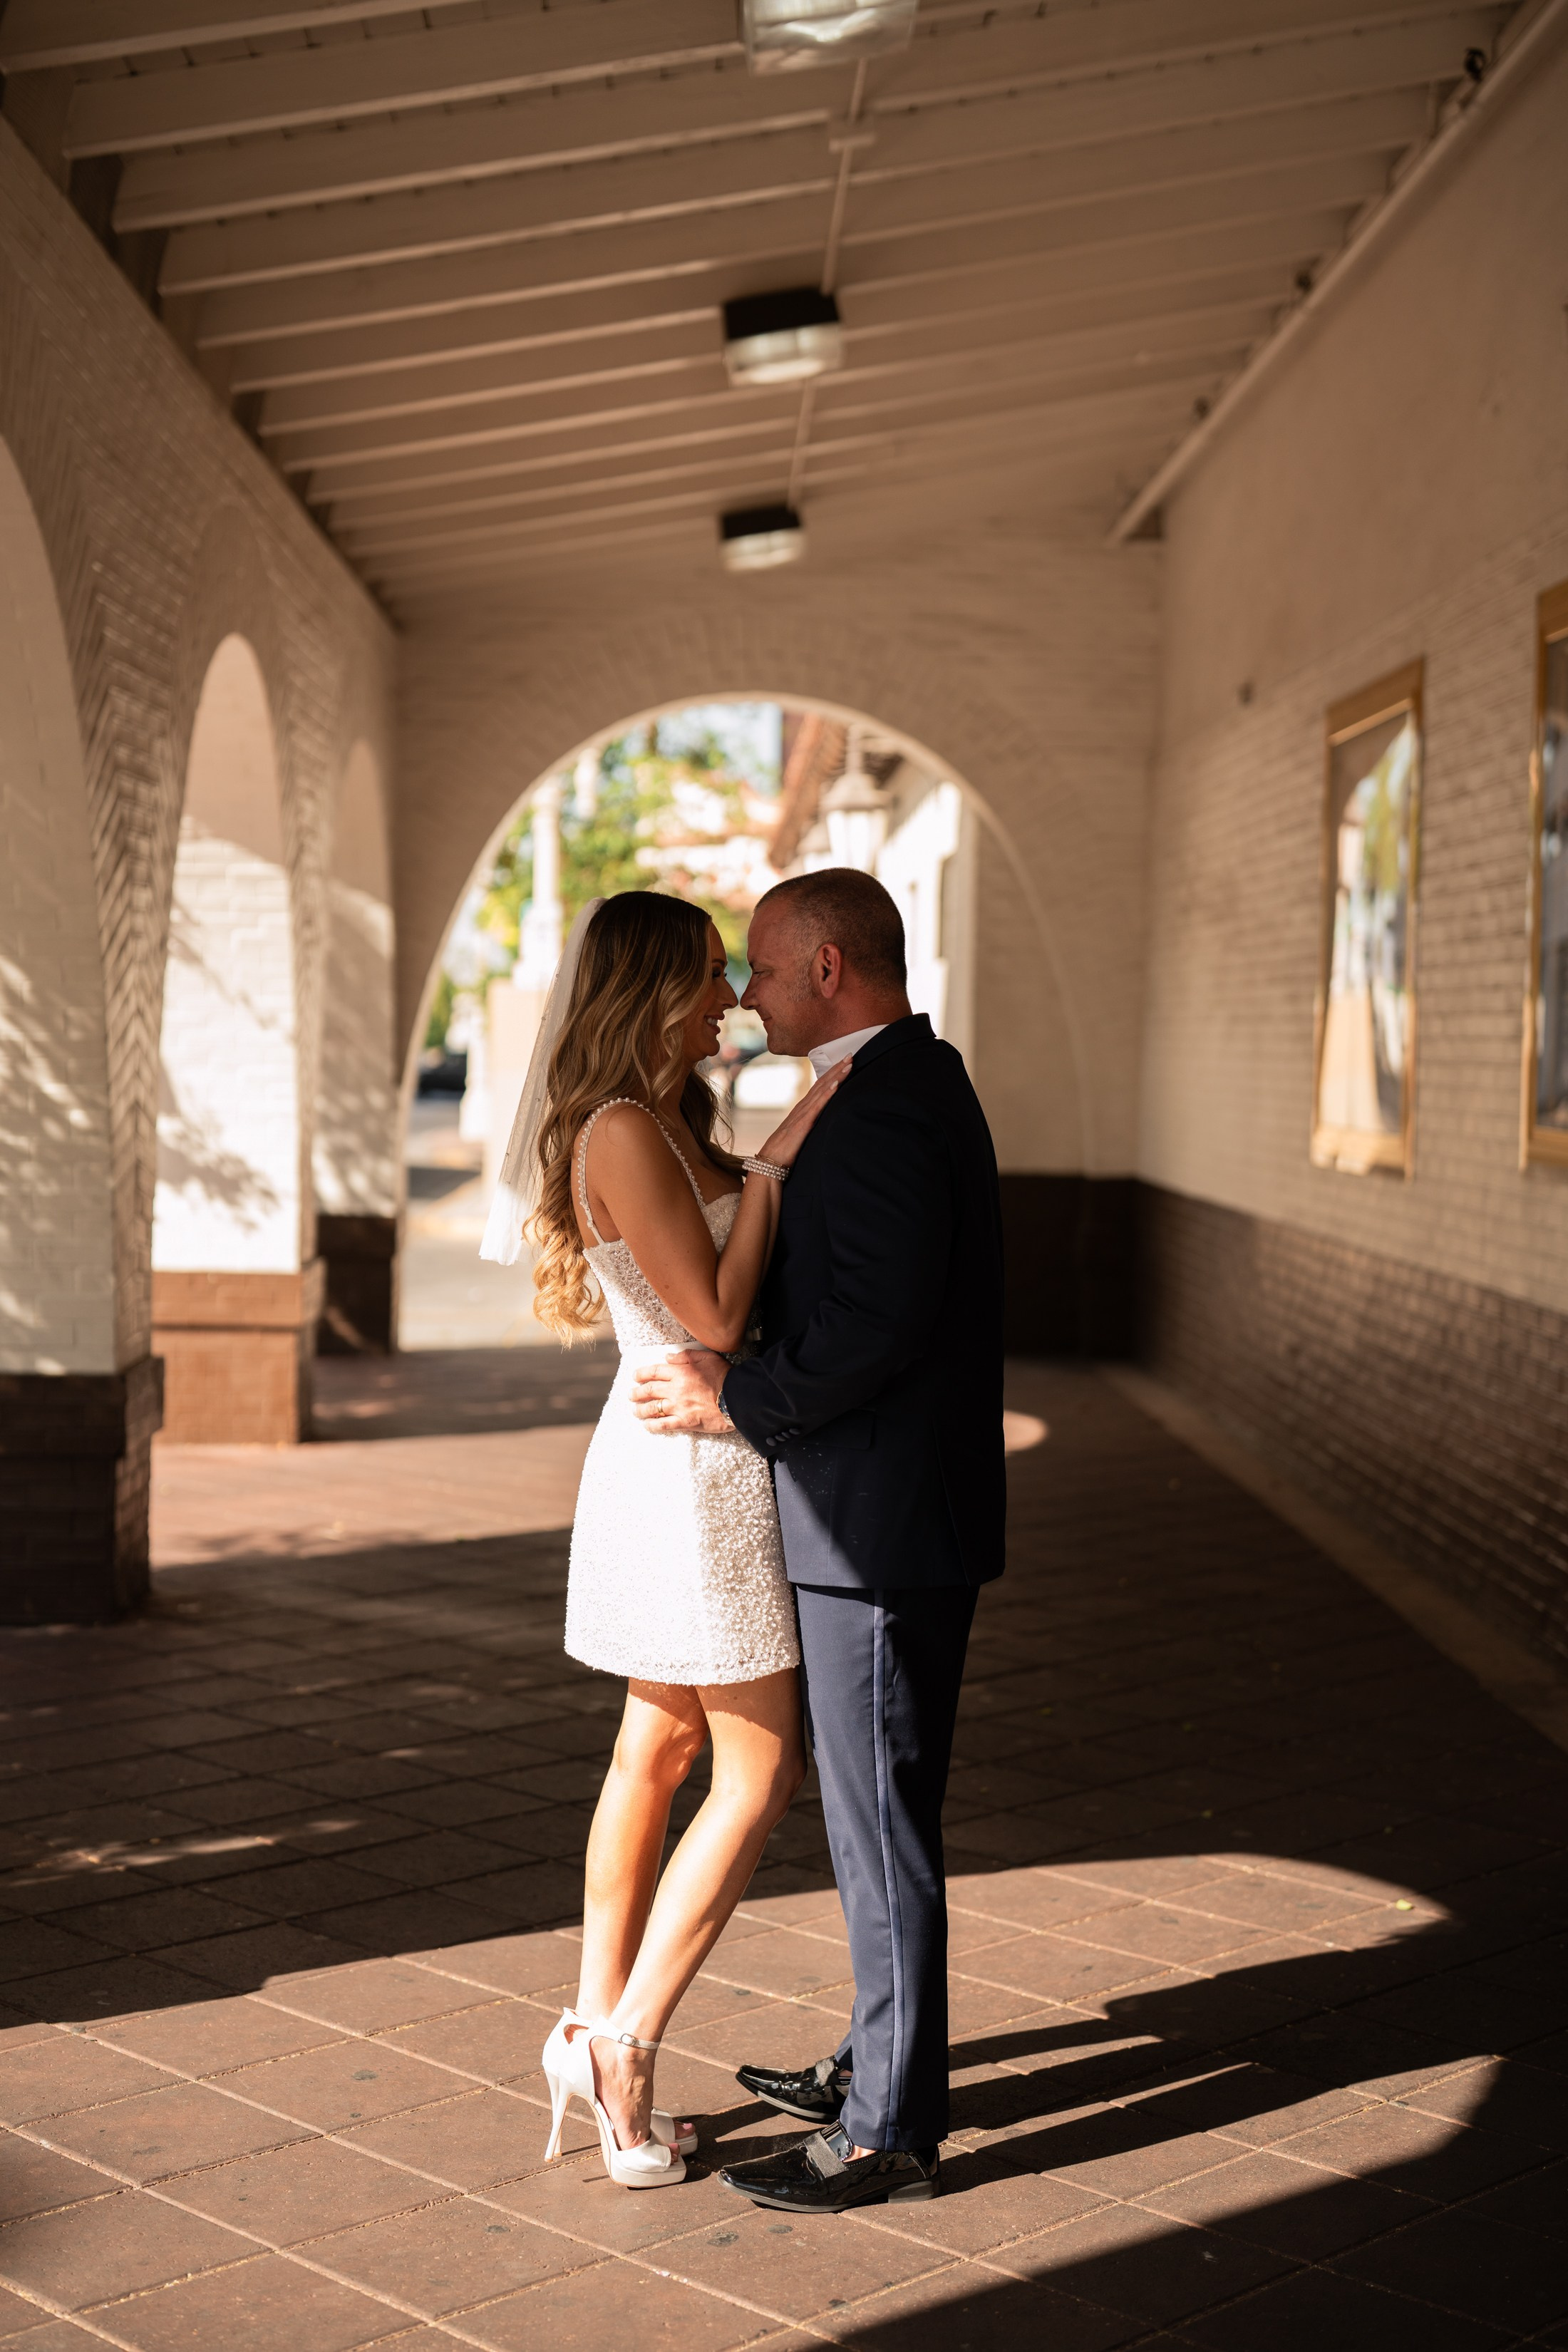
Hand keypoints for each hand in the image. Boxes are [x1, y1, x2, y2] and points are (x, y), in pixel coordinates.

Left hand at [631, 1347, 732, 1433]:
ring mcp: (679, 1407)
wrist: (738, 1399)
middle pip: (649, 1390)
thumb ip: (686, 1356)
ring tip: (635, 1411)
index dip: (641, 1374)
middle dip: (636, 1393)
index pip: (654, 1371)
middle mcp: (675, 1389)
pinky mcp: (685, 1422)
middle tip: (631, 1395)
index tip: (635, 1376)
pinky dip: (652, 1426)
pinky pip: (663, 1425)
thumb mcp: (708, 1357)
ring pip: (652, 1408)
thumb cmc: (725, 1377)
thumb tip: (668, 1357)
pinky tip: (647, 1426)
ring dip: (640, 1410)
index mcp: (680, 1372)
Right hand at [759, 1056, 851, 1171]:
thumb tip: (822, 1120)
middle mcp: (803, 1107)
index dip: (832, 1073)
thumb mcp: (801, 1132)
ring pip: (822, 1090)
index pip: (820, 1086)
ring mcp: (803, 1114)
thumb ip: (811, 1123)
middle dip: (837, 1068)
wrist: (770, 1161)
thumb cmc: (785, 1150)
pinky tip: (836, 1085)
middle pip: (822, 1083)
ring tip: (848, 1064)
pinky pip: (817, 1106)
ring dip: (836, 1076)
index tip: (845, 1062)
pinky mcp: (803, 1124)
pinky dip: (827, 1094)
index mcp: (803, 1109)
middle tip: (850, 1055)